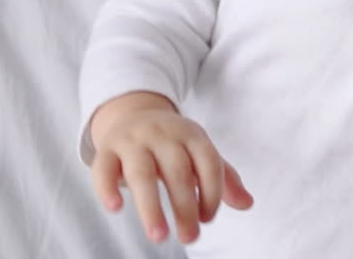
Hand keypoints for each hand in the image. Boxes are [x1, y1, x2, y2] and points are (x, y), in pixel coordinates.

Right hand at [89, 91, 253, 243]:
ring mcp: (133, 140)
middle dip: (184, 207)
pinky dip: (107, 188)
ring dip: (151, 207)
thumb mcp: (201, 153)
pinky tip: (115, 208)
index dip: (212, 193)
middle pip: (177, 171)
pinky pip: (103, 168)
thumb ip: (223, 179)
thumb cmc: (174, 143)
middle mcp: (162, 134)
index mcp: (191, 134)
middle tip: (189, 238)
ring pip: (141, 173)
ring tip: (158, 236)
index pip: (208, 163)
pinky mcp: (106, 149)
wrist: (134, 113)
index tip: (207, 219)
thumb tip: (248, 204)